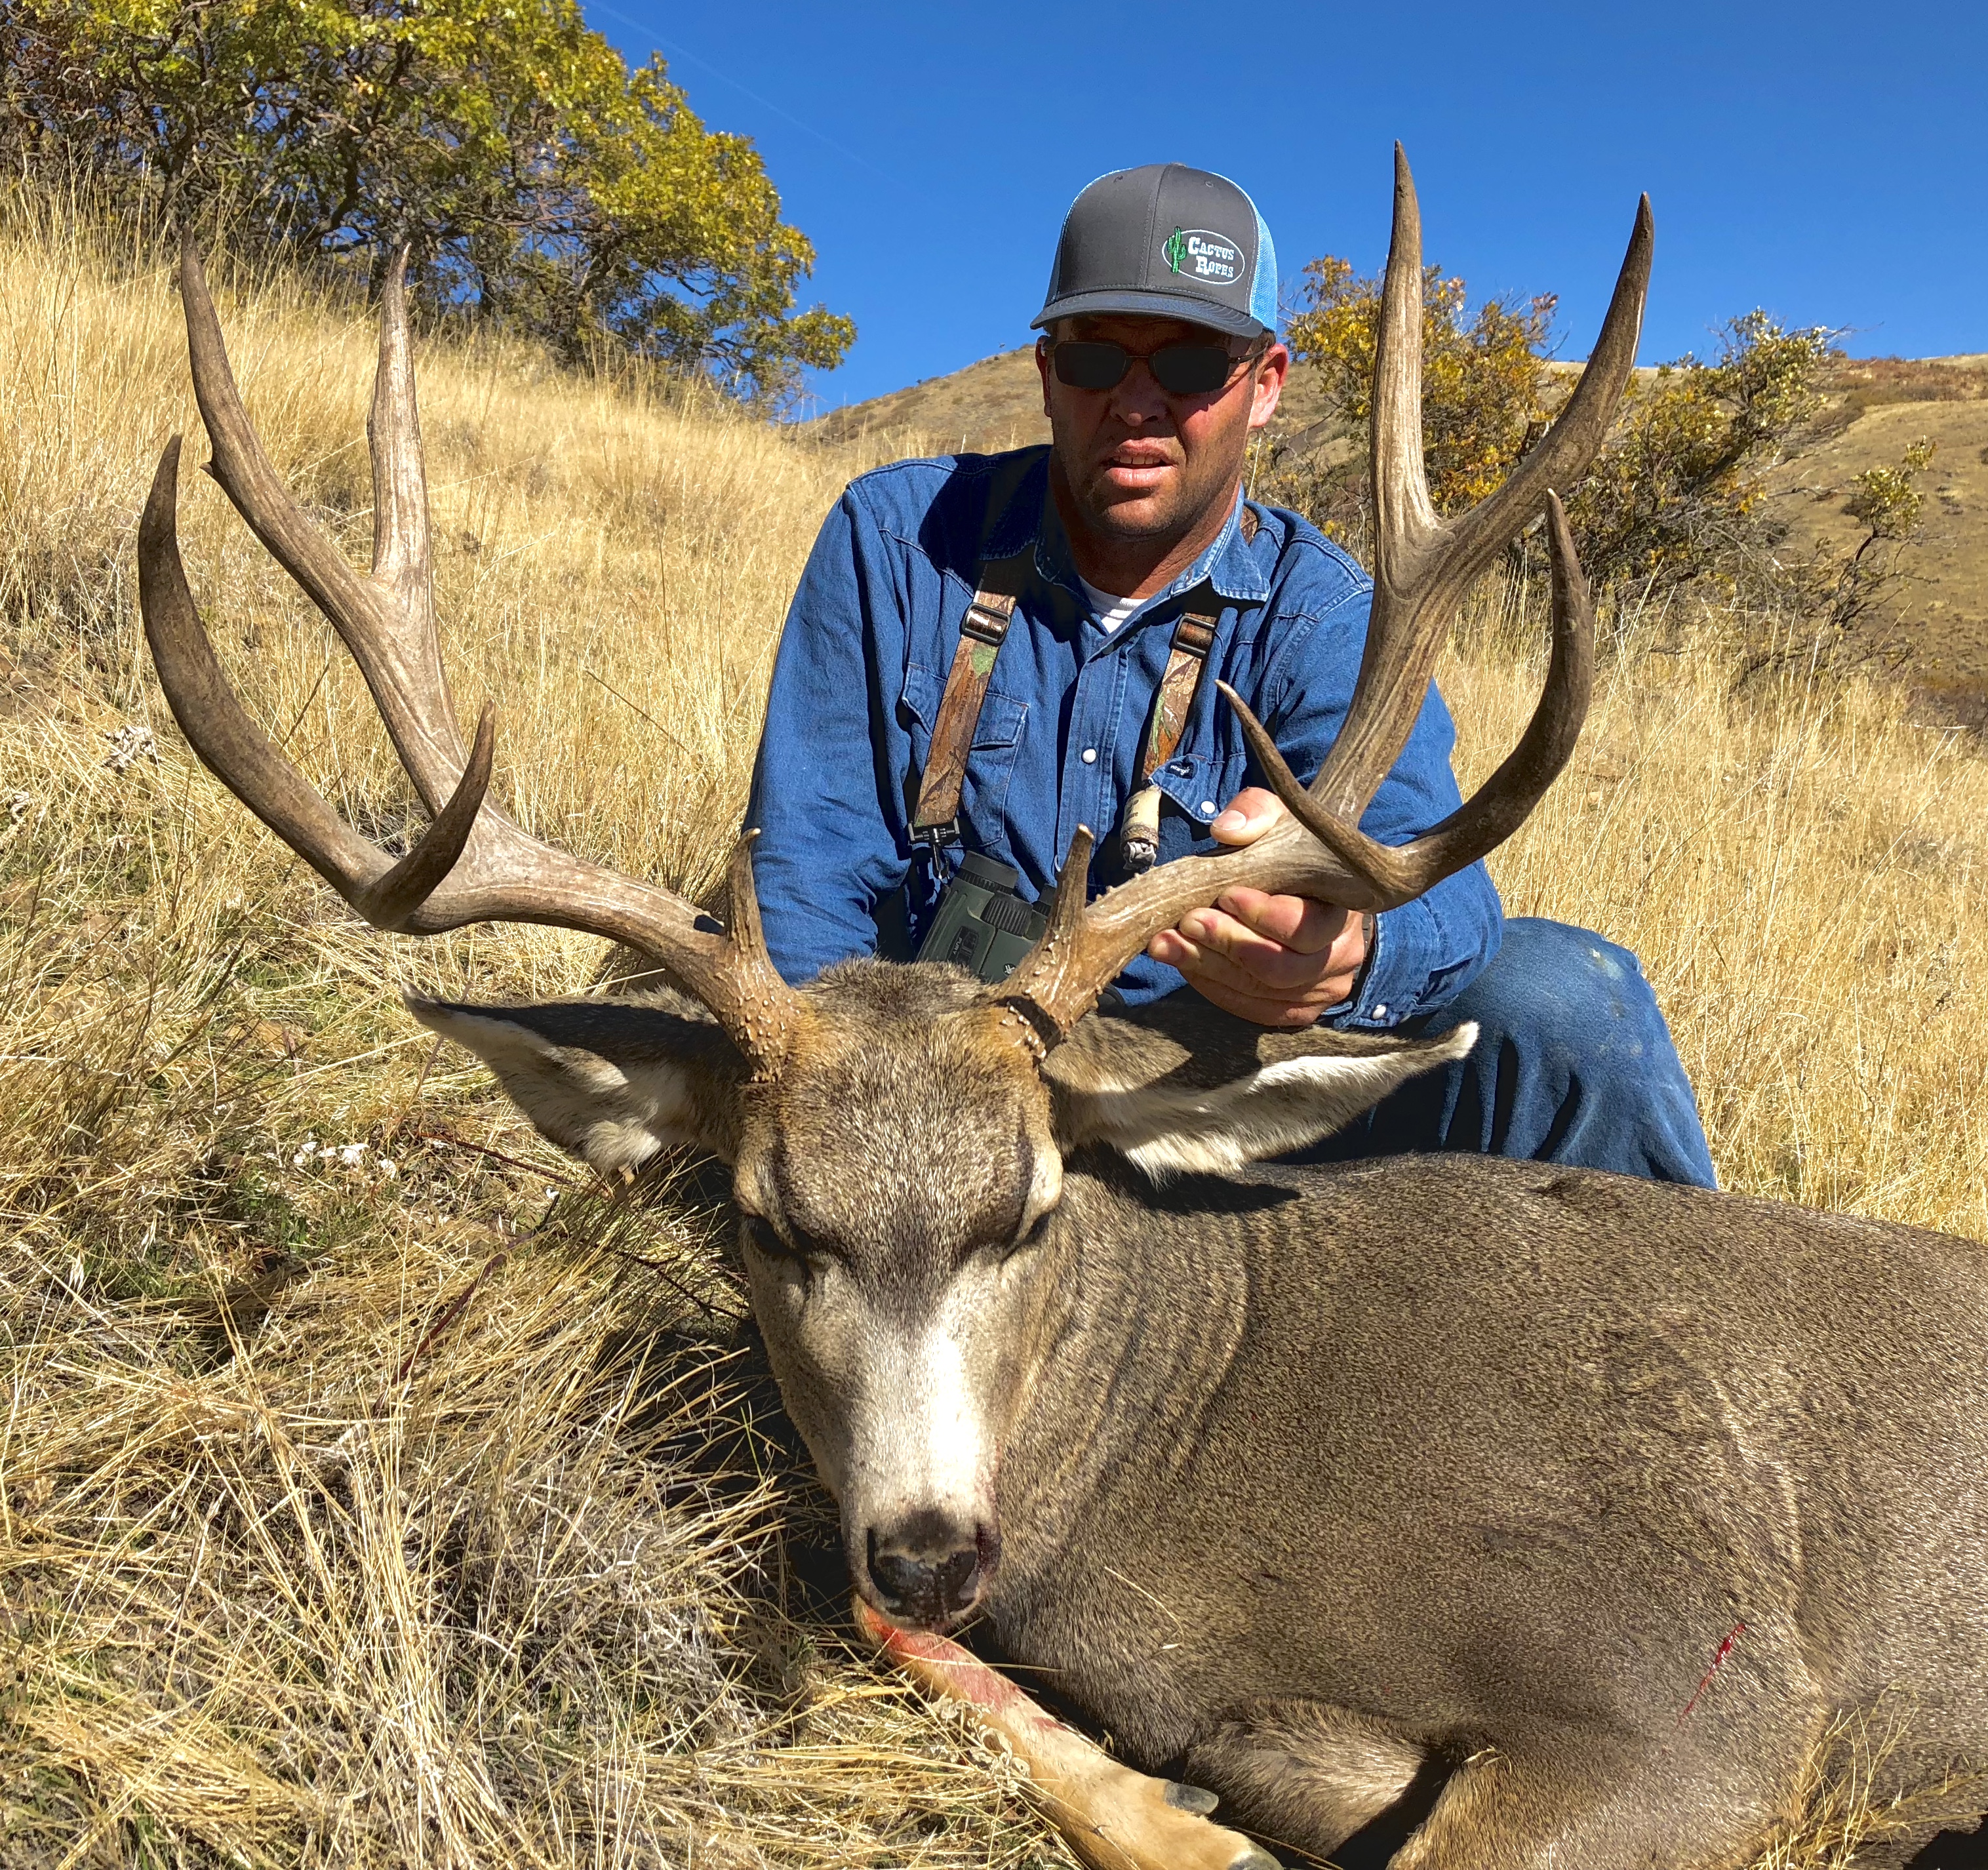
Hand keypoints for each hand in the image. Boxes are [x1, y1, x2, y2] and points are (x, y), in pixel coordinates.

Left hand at [1146, 787, 1368, 1027]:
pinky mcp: (1294, 1009)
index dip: (1263, 916)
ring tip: (1166, 942)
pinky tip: (1182, 961)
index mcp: (1344, 909)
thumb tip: (1227, 830)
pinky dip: (1212, 986)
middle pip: (1282, 969)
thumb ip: (1256, 814)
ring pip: (1260, 993)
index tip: (1225, 894)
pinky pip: (1251, 1009)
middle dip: (1227, 944)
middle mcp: (1340, 957)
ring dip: (1207, 966)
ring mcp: (1319, 990)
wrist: (1309, 888)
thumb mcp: (1279, 819)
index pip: (1308, 928)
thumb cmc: (1291, 852)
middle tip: (1187, 921)